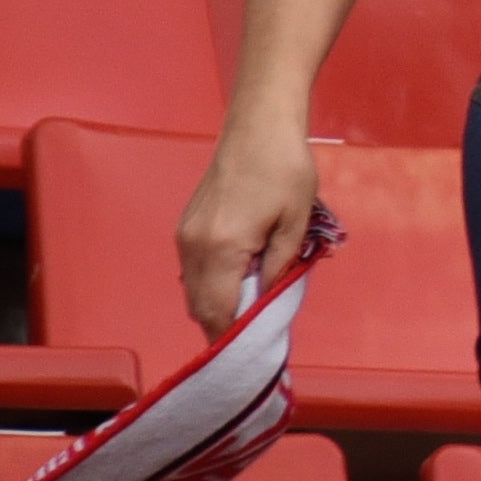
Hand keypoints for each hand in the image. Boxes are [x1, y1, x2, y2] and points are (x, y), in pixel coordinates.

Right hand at [174, 124, 320, 336]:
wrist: (258, 128)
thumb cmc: (286, 170)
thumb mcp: (295, 223)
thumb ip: (279, 268)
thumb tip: (266, 303)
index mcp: (222, 248)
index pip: (218, 311)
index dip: (234, 337)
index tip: (256, 353)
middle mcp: (193, 246)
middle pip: (200, 308)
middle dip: (225, 328)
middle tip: (257, 339)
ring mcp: (185, 236)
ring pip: (194, 291)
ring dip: (218, 307)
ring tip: (253, 311)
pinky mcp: (186, 226)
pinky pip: (194, 271)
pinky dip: (212, 286)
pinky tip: (240, 283)